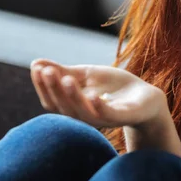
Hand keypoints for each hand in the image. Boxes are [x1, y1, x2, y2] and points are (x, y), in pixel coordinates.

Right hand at [30, 59, 166, 130]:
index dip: (43, 86)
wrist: (145, 97)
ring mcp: (104, 118)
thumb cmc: (112, 88)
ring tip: (66, 79)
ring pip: (83, 113)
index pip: (52, 102)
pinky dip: (99, 107)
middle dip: (53, 89)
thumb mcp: (86, 76)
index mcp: (74, 108)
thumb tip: (35, 63)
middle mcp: (86, 117)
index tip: (36, 68)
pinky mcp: (123, 116)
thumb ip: (63, 71)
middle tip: (46, 71)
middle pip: (63, 108)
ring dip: (72, 97)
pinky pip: (109, 115)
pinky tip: (93, 95)